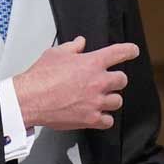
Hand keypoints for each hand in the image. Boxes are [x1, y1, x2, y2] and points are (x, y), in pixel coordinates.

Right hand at [13, 36, 138, 130]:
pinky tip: (97, 115)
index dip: (129, 51)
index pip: (119, 53)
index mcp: (92, 63)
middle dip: (116, 80)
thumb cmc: (41, 77)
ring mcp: (96, 101)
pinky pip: (108, 121)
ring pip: (117, 101)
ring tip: (101, 99)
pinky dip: (104, 119)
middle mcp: (98, 81)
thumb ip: (72, 47)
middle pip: (122, 80)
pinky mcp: (91, 118)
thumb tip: (80, 43)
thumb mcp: (56, 53)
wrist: (30, 99)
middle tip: (107, 81)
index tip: (133, 51)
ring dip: (111, 99)